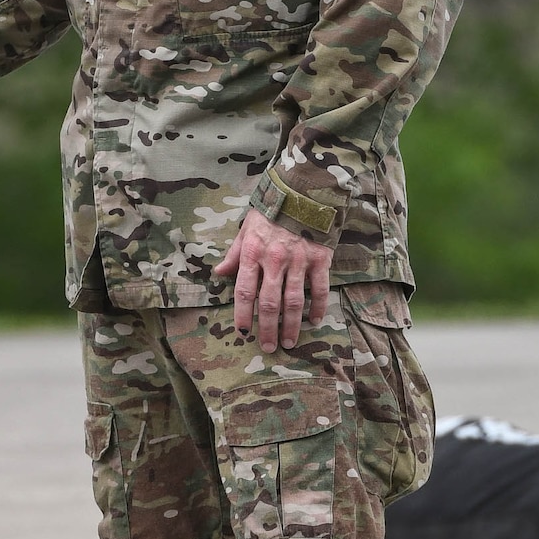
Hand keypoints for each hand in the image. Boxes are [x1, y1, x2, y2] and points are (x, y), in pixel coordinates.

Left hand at [213, 209, 332, 352]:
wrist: (304, 191)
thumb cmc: (272, 211)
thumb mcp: (247, 227)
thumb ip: (234, 253)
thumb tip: (218, 273)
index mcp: (253, 252)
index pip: (244, 291)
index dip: (243, 315)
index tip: (243, 334)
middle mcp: (275, 259)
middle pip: (269, 303)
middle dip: (267, 328)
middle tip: (268, 347)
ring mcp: (299, 260)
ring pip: (293, 301)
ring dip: (291, 325)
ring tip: (289, 342)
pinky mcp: (320, 258)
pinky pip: (319, 288)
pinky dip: (317, 306)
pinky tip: (315, 320)